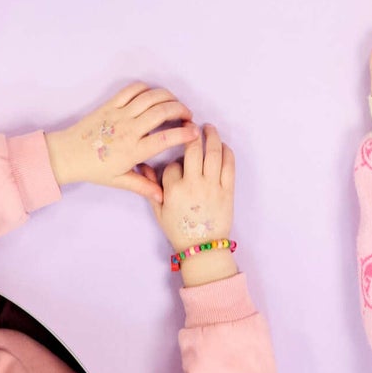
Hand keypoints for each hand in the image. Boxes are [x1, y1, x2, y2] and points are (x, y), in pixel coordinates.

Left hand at [44, 84, 196, 194]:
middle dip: (181, 110)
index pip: (164, 138)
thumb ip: (143, 186)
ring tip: (175, 104)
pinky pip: (133, 89)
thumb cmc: (94, 169)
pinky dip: (148, 88)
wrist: (66, 155)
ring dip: (168, 97)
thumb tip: (163, 196)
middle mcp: (128, 129)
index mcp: (132, 150)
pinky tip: (154, 95)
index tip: (195, 132)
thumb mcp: (119, 181)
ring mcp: (119, 114)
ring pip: (150, 97)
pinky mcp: (110, 104)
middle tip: (188, 116)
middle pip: (162, 111)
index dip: (184, 133)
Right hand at [155, 124, 237, 285]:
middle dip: (192, 133)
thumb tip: (142, 165)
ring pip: (213, 153)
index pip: (172, 165)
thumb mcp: (159, 211)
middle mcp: (194, 184)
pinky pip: (229, 165)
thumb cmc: (178, 230)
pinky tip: (223, 145)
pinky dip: (227, 151)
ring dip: (212, 136)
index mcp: (174, 190)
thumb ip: (150, 187)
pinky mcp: (228, 190)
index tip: (176, 165)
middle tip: (191, 124)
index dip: (173, 163)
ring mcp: (212, 186)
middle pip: (193, 149)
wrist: (202, 247)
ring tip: (209, 127)